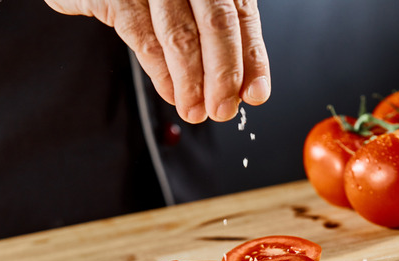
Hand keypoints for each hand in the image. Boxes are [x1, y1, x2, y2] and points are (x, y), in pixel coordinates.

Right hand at [45, 0, 270, 123]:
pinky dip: (160, 74)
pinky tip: (171, 93)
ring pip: (180, 36)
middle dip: (222, 76)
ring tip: (195, 110)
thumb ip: (222, 38)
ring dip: (191, 82)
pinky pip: (143, 38)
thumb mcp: (194, 6)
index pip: (241, 15)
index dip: (251, 58)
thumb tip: (246, 87)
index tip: (255, 94)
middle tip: (222, 111)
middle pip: (216, 24)